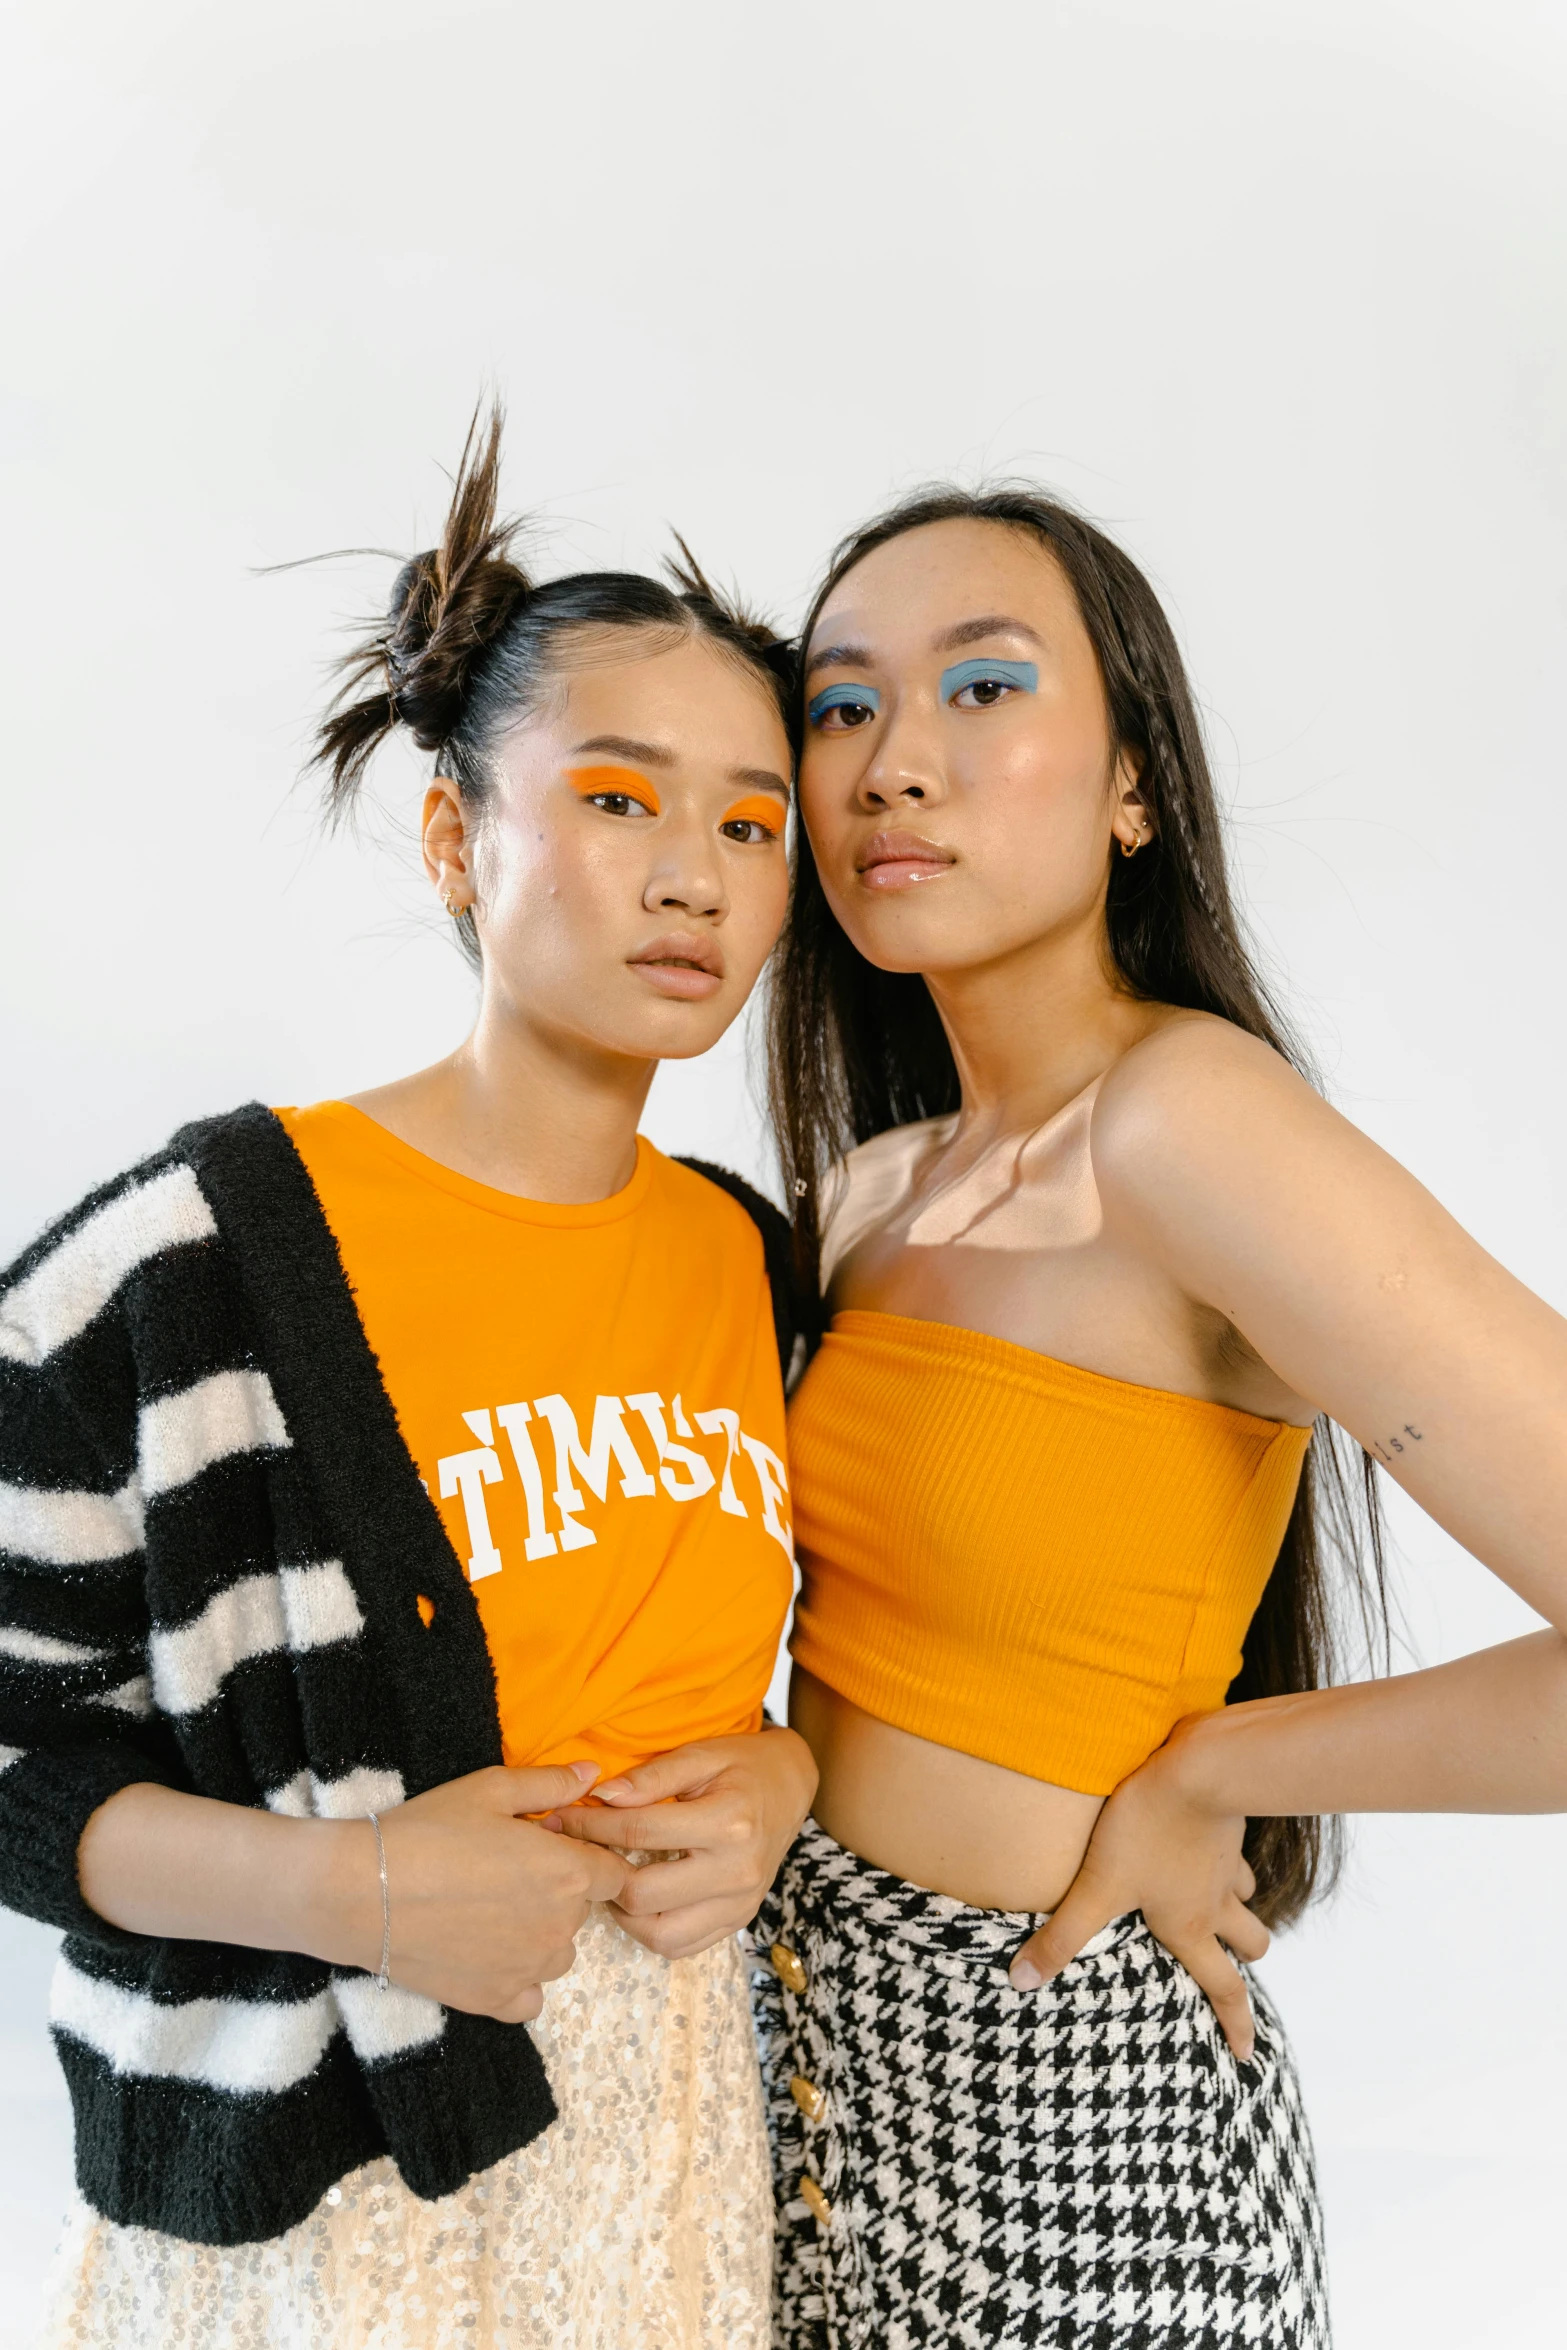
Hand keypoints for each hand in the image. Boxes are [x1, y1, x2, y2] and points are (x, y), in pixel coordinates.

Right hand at [361, 1763, 628, 2022]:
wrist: (362, 1891)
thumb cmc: (429, 1831)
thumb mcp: (491, 1789)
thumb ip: (551, 1784)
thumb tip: (593, 1774)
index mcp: (568, 1872)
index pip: (614, 1872)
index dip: (586, 1857)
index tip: (551, 1848)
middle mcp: (560, 1927)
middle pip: (581, 1911)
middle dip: (556, 1891)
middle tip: (504, 1872)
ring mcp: (530, 1969)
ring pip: (558, 1953)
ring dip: (539, 1935)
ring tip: (489, 1910)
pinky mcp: (497, 2001)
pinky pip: (530, 1997)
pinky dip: (516, 1979)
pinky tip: (485, 1952)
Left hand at [553, 1727, 818, 1958]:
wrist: (791, 1786)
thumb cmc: (742, 1764)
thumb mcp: (702, 1754)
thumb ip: (652, 1777)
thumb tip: (601, 1796)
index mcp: (728, 1822)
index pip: (639, 1831)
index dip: (590, 1826)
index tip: (561, 1818)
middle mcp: (737, 1871)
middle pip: (643, 1893)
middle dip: (599, 1875)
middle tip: (579, 1855)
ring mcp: (740, 1903)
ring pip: (660, 1934)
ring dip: (622, 1913)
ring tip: (609, 1881)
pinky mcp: (738, 1921)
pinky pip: (681, 1947)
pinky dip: (650, 1931)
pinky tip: (638, 1901)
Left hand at [1007, 1721, 1268, 2059]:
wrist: (1197, 1769)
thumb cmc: (1146, 1832)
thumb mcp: (1097, 1887)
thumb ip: (1063, 1935)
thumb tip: (1021, 1981)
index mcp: (1189, 1926)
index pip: (1223, 1988)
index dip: (1237, 2025)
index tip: (1247, 2055)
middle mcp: (1217, 1902)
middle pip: (1250, 1945)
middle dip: (1245, 1961)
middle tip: (1236, 1970)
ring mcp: (1227, 1863)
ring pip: (1247, 1898)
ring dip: (1237, 1909)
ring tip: (1217, 1907)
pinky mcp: (1227, 1824)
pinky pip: (1233, 1852)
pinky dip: (1224, 1859)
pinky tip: (1204, 1846)